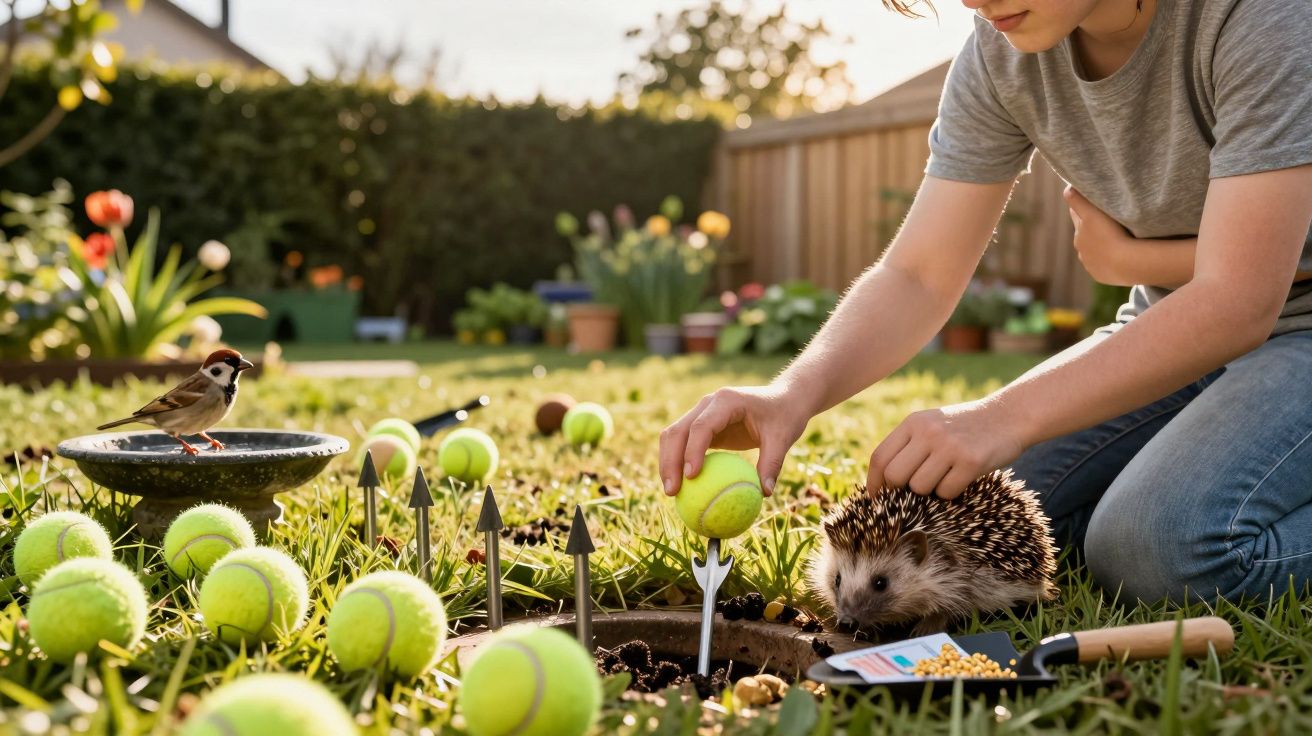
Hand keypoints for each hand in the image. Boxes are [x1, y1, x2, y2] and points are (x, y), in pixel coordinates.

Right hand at [659, 384, 809, 496]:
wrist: (783, 399)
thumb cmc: (784, 416)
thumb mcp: (783, 438)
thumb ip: (773, 463)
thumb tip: (764, 494)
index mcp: (726, 401)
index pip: (702, 426)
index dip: (693, 450)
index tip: (691, 476)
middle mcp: (708, 404)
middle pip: (678, 431)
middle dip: (670, 461)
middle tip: (673, 492)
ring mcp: (701, 413)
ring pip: (673, 436)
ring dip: (668, 463)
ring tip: (672, 493)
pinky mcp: (701, 425)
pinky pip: (683, 444)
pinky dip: (677, 463)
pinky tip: (682, 488)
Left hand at [866, 399, 1026, 498]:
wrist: (1009, 416)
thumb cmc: (964, 427)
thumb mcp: (932, 424)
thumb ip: (908, 445)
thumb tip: (881, 482)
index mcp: (914, 422)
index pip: (880, 457)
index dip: (874, 482)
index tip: (876, 498)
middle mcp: (928, 432)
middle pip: (895, 476)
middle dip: (900, 491)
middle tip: (915, 492)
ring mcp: (949, 446)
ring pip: (919, 488)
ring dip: (929, 493)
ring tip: (944, 478)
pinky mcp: (971, 461)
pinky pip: (946, 492)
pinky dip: (951, 494)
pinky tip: (961, 479)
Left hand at [1066, 186, 1132, 285]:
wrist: (1127, 264)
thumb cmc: (1110, 235)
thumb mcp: (1092, 213)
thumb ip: (1078, 200)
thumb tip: (1067, 188)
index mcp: (1079, 233)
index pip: (1077, 214)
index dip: (1082, 206)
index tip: (1089, 199)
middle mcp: (1081, 250)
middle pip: (1084, 233)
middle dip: (1091, 226)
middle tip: (1104, 219)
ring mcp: (1090, 264)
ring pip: (1093, 250)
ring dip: (1101, 244)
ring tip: (1115, 239)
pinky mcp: (1101, 275)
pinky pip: (1103, 265)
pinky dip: (1108, 259)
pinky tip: (1118, 256)